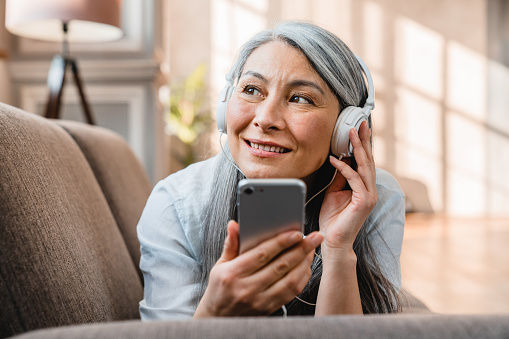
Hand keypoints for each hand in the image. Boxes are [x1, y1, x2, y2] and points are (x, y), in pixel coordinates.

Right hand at [194, 221, 322, 316]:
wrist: (219, 319)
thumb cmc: (220, 288)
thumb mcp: (220, 265)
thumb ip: (231, 245)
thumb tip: (234, 225)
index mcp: (233, 273)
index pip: (262, 254)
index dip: (281, 242)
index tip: (297, 233)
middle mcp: (247, 288)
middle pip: (280, 265)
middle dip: (301, 249)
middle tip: (315, 237)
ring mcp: (260, 300)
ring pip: (289, 280)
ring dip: (304, 263)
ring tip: (312, 250)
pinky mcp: (269, 308)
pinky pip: (291, 292)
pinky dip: (302, 278)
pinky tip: (305, 266)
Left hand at [319, 121, 376, 256]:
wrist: (333, 241)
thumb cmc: (333, 219)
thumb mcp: (334, 192)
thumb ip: (339, 177)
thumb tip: (340, 159)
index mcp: (365, 188)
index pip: (365, 162)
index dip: (362, 145)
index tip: (358, 129)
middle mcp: (370, 190)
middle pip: (368, 161)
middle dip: (364, 141)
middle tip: (360, 123)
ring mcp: (369, 196)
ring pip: (364, 167)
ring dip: (357, 149)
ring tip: (351, 133)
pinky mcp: (364, 202)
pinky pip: (354, 179)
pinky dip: (344, 168)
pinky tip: (336, 159)